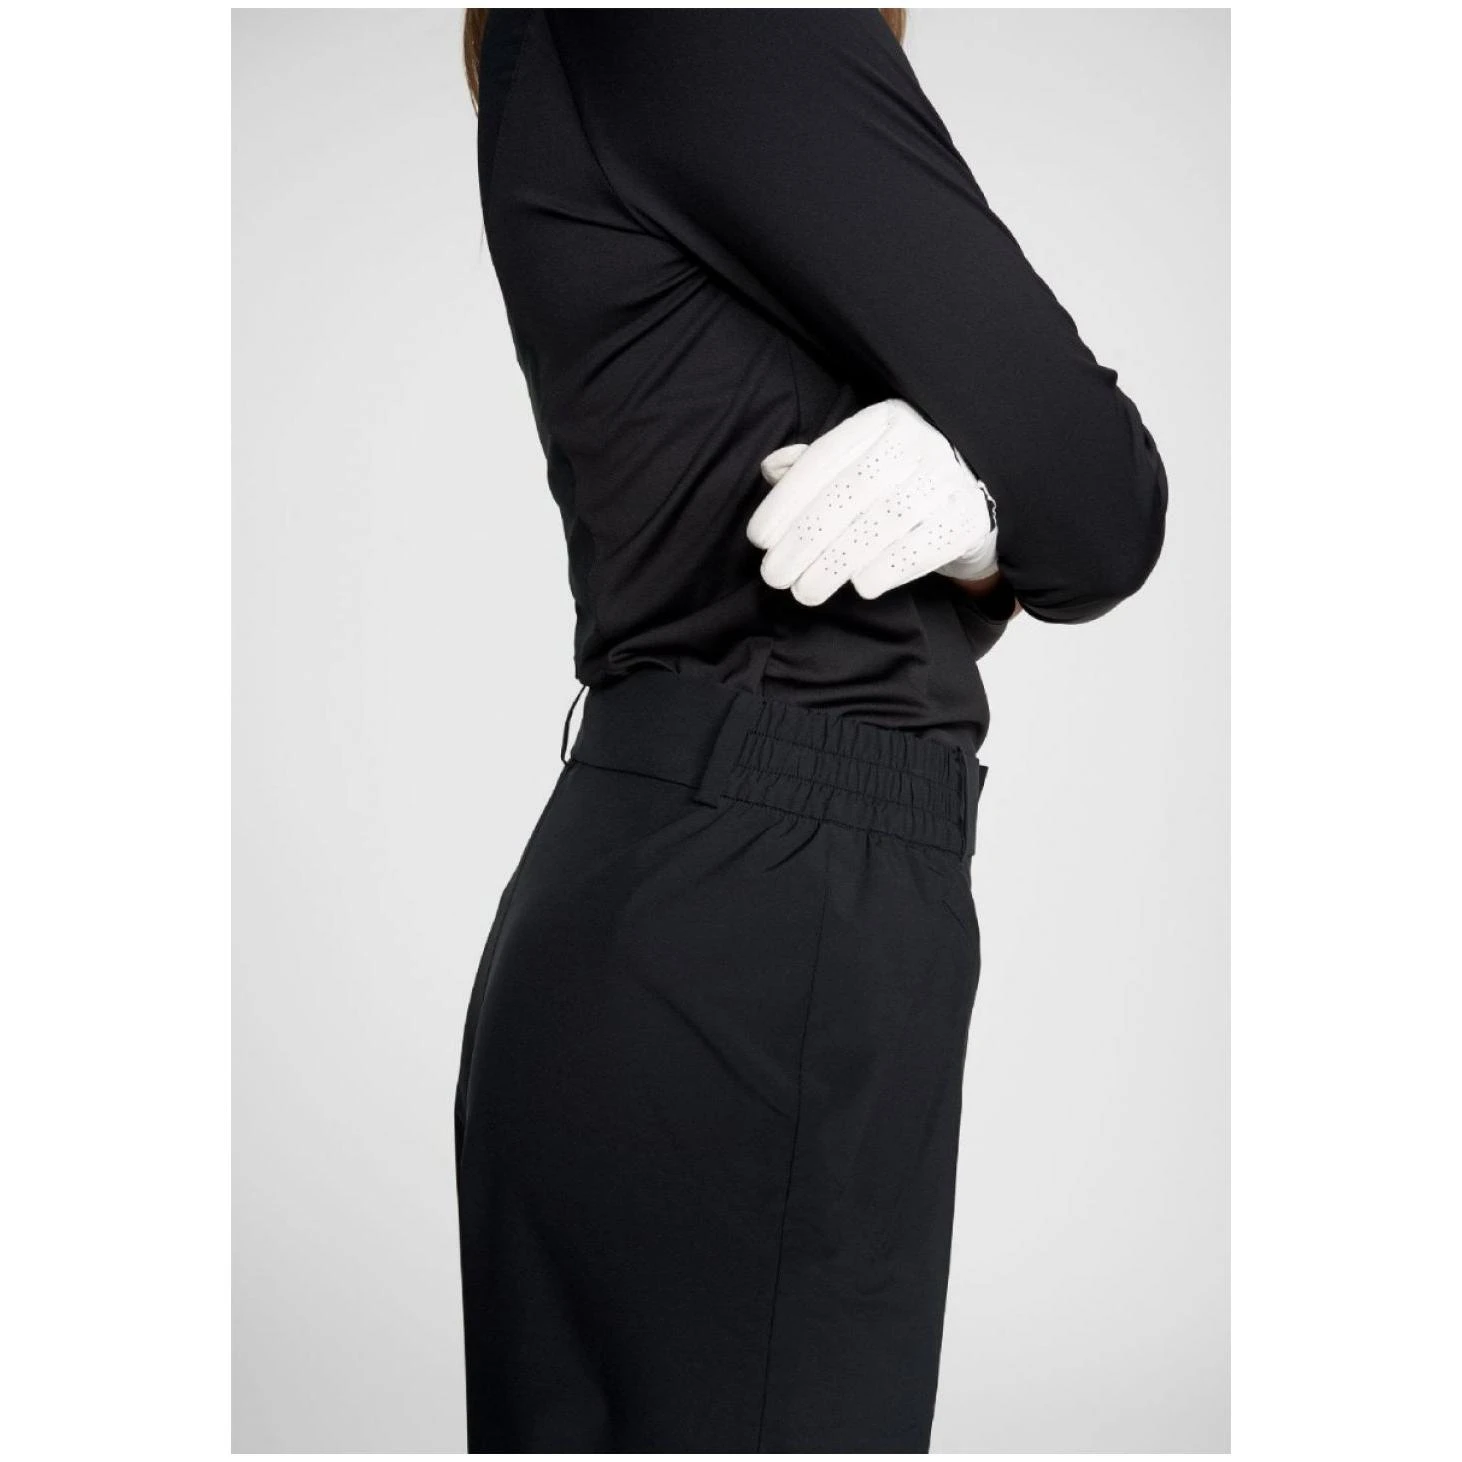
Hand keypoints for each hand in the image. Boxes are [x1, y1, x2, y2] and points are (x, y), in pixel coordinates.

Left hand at [747, 401, 997, 605]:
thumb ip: (812, 463)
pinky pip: (922, 546)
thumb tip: (770, 469)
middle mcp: (918, 442)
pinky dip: (888, 568)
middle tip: (774, 575)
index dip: (789, 500)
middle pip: (852, 493)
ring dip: (837, 562)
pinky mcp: (968, 516)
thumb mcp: (857, 457)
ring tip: (805, 591)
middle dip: (807, 538)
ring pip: (883, 523)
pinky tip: (859, 586)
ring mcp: (948, 478)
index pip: (827, 458)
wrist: (973, 492)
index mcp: (883, 421)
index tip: (759, 538)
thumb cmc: (897, 477)